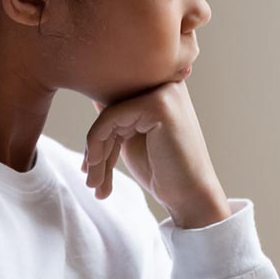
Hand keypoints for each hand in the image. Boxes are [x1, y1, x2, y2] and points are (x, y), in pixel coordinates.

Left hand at [80, 80, 231, 228]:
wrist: (190, 197)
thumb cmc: (161, 169)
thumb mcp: (131, 136)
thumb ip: (116, 113)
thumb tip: (93, 92)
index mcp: (161, 85)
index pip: (114, 99)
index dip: (98, 134)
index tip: (89, 166)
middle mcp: (165, 81)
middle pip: (110, 105)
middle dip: (95, 145)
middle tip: (91, 180)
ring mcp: (164, 90)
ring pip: (108, 113)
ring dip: (94, 152)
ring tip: (94, 184)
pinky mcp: (158, 105)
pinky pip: (111, 117)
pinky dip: (96, 144)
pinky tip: (96, 169)